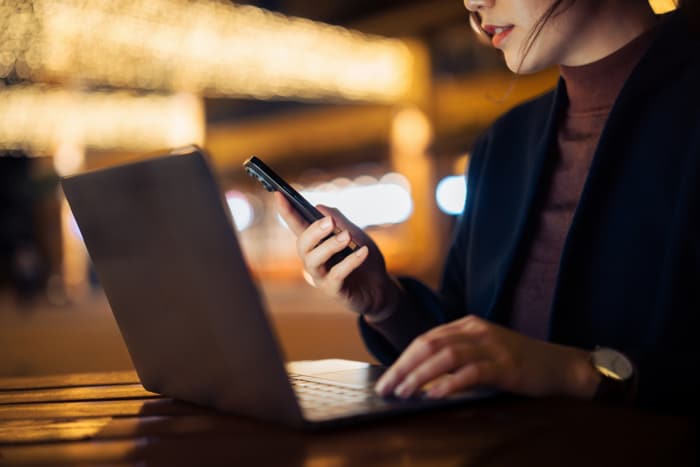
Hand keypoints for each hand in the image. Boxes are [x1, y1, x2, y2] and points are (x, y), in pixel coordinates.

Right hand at [273, 192, 398, 315]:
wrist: (380, 288)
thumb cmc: (364, 260)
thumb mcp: (355, 235)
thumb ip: (339, 221)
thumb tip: (320, 207)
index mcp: (316, 244)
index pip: (297, 225)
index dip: (287, 211)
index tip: (278, 193)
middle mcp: (313, 260)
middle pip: (302, 245)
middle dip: (313, 231)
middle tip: (330, 221)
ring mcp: (321, 276)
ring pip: (313, 260)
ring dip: (329, 245)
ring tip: (347, 236)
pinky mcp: (334, 290)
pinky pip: (337, 275)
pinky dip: (350, 261)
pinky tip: (363, 252)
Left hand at [375, 315, 599, 399]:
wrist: (560, 366)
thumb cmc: (518, 362)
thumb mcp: (483, 351)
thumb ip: (456, 357)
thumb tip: (420, 376)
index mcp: (468, 324)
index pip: (426, 338)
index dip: (404, 358)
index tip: (387, 378)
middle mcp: (476, 330)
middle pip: (430, 344)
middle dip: (404, 366)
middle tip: (387, 387)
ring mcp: (492, 346)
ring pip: (445, 356)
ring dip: (420, 375)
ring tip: (404, 392)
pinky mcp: (505, 365)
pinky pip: (471, 372)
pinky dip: (449, 383)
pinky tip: (435, 395)